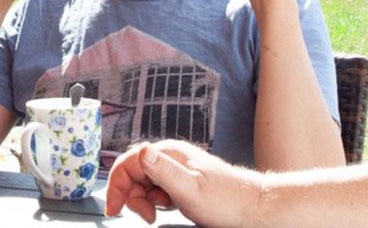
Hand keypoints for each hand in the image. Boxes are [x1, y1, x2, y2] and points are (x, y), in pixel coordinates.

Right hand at [105, 140, 256, 224]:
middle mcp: (170, 157)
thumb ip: (163, 170)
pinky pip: (157, 188)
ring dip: (143, 200)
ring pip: (143, 181)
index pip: (127, 163)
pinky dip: (154, 201)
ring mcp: (176, 168)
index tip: (113, 209)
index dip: (116, 186)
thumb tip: (142, 150)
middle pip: (133, 172)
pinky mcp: (181, 180)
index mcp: (169, 153)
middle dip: (131, 195)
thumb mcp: (190, 189)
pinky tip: (166, 208)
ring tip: (157, 214)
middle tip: (145, 216)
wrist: (254, 209)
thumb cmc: (227, 202)